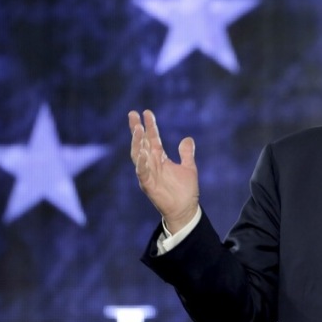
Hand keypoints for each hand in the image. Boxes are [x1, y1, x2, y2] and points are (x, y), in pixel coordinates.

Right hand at [129, 110, 199, 233]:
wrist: (185, 209)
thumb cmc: (185, 190)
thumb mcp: (188, 167)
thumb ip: (186, 153)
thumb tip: (187, 138)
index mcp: (160, 159)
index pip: (152, 138)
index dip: (149, 125)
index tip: (146, 112)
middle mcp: (151, 164)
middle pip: (141, 143)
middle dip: (137, 129)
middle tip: (132, 114)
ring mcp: (148, 174)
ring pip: (138, 155)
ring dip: (137, 143)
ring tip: (137, 129)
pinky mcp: (148, 185)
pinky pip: (142, 172)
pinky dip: (141, 163)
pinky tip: (142, 152)